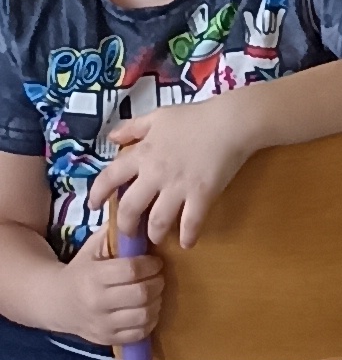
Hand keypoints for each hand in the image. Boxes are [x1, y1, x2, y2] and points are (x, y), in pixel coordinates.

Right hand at [63, 239, 165, 351]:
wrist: (56, 303)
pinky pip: (140, 334)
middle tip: (157, 276)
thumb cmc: (80, 271)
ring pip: (144, 315)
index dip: (150, 264)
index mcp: (93, 276)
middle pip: (142, 294)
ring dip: (156, 302)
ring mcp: (102, 324)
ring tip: (154, 293)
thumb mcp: (91, 248)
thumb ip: (113, 234)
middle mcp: (97, 302)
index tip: (155, 261)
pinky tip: (147, 310)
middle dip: (157, 283)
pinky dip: (150, 321)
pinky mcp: (107, 340)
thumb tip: (138, 217)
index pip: (131, 270)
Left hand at [91, 98, 256, 250]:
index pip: (109, 177)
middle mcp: (155, 174)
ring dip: (154, 234)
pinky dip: (187, 237)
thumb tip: (112, 138)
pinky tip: (186, 243)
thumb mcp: (158, 116)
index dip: (98, 195)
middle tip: (129, 233)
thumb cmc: (194, 117)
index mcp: (142, 154)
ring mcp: (179, 187)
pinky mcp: (202, 195)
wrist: (229, 122)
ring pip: (158, 221)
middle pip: (130, 208)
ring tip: (156, 238)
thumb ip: (133, 128)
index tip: (94, 207)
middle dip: (126, 226)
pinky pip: (191, 223)